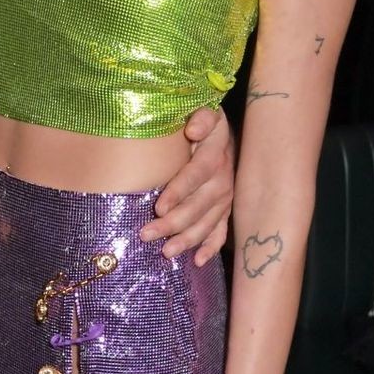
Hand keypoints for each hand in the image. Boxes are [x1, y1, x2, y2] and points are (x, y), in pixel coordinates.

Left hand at [141, 106, 234, 266]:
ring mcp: (225, 198)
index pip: (197, 174)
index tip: (159, 207)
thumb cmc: (202, 124)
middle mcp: (223, 179)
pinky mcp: (225, 209)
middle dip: (174, 223)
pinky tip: (198, 261)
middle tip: (147, 234)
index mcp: (214, 155)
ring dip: (187, 239)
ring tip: (166, 252)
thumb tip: (193, 128)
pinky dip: (211, 247)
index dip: (179, 191)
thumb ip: (202, 117)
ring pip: (207, 223)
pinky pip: (221, 231)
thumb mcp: (205, 111)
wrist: (223, 134)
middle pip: (199, 205)